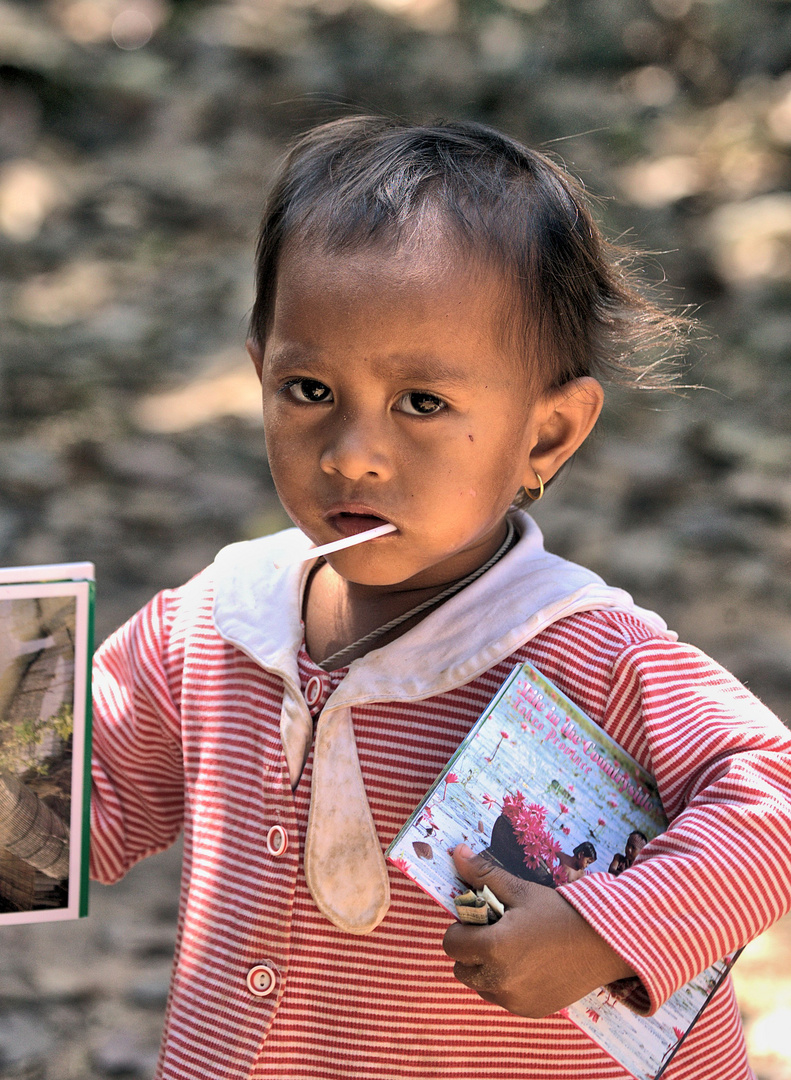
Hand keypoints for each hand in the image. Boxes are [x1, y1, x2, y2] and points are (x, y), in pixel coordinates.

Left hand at [442, 845, 635, 1017]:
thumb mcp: (520, 890)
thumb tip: (458, 853)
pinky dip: (506, 984)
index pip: (451, 943)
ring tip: (511, 948)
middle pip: (461, 968)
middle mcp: (499, 980)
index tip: (479, 919)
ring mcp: (514, 1001)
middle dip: (470, 950)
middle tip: (494, 932)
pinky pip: (503, 998)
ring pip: (480, 986)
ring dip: (486, 969)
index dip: (460, 928)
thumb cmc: (559, 913)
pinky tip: (528, 965)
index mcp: (493, 948)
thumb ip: (484, 874)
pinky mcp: (529, 1011)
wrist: (601, 944)